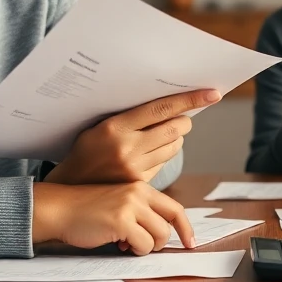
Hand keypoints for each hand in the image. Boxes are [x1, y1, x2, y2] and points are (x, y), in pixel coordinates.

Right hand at [32, 182, 194, 252]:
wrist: (59, 209)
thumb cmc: (86, 210)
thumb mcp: (118, 203)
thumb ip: (140, 213)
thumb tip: (161, 234)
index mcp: (141, 188)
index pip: (175, 208)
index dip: (186, 227)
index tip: (191, 242)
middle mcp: (139, 194)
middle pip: (169, 225)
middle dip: (160, 242)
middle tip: (142, 245)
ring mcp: (131, 207)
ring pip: (159, 237)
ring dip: (145, 247)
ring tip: (126, 244)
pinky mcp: (121, 221)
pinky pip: (143, 245)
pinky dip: (135, 251)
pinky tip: (118, 245)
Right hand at [45, 88, 220, 184]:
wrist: (68, 188)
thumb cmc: (86, 151)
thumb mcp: (100, 126)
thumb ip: (129, 116)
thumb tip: (166, 103)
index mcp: (116, 127)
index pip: (162, 108)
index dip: (190, 99)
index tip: (212, 94)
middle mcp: (127, 147)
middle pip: (176, 128)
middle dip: (185, 121)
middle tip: (183, 118)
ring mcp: (135, 168)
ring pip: (174, 146)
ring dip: (176, 138)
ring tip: (162, 136)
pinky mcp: (140, 184)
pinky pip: (165, 163)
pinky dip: (165, 154)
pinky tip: (151, 153)